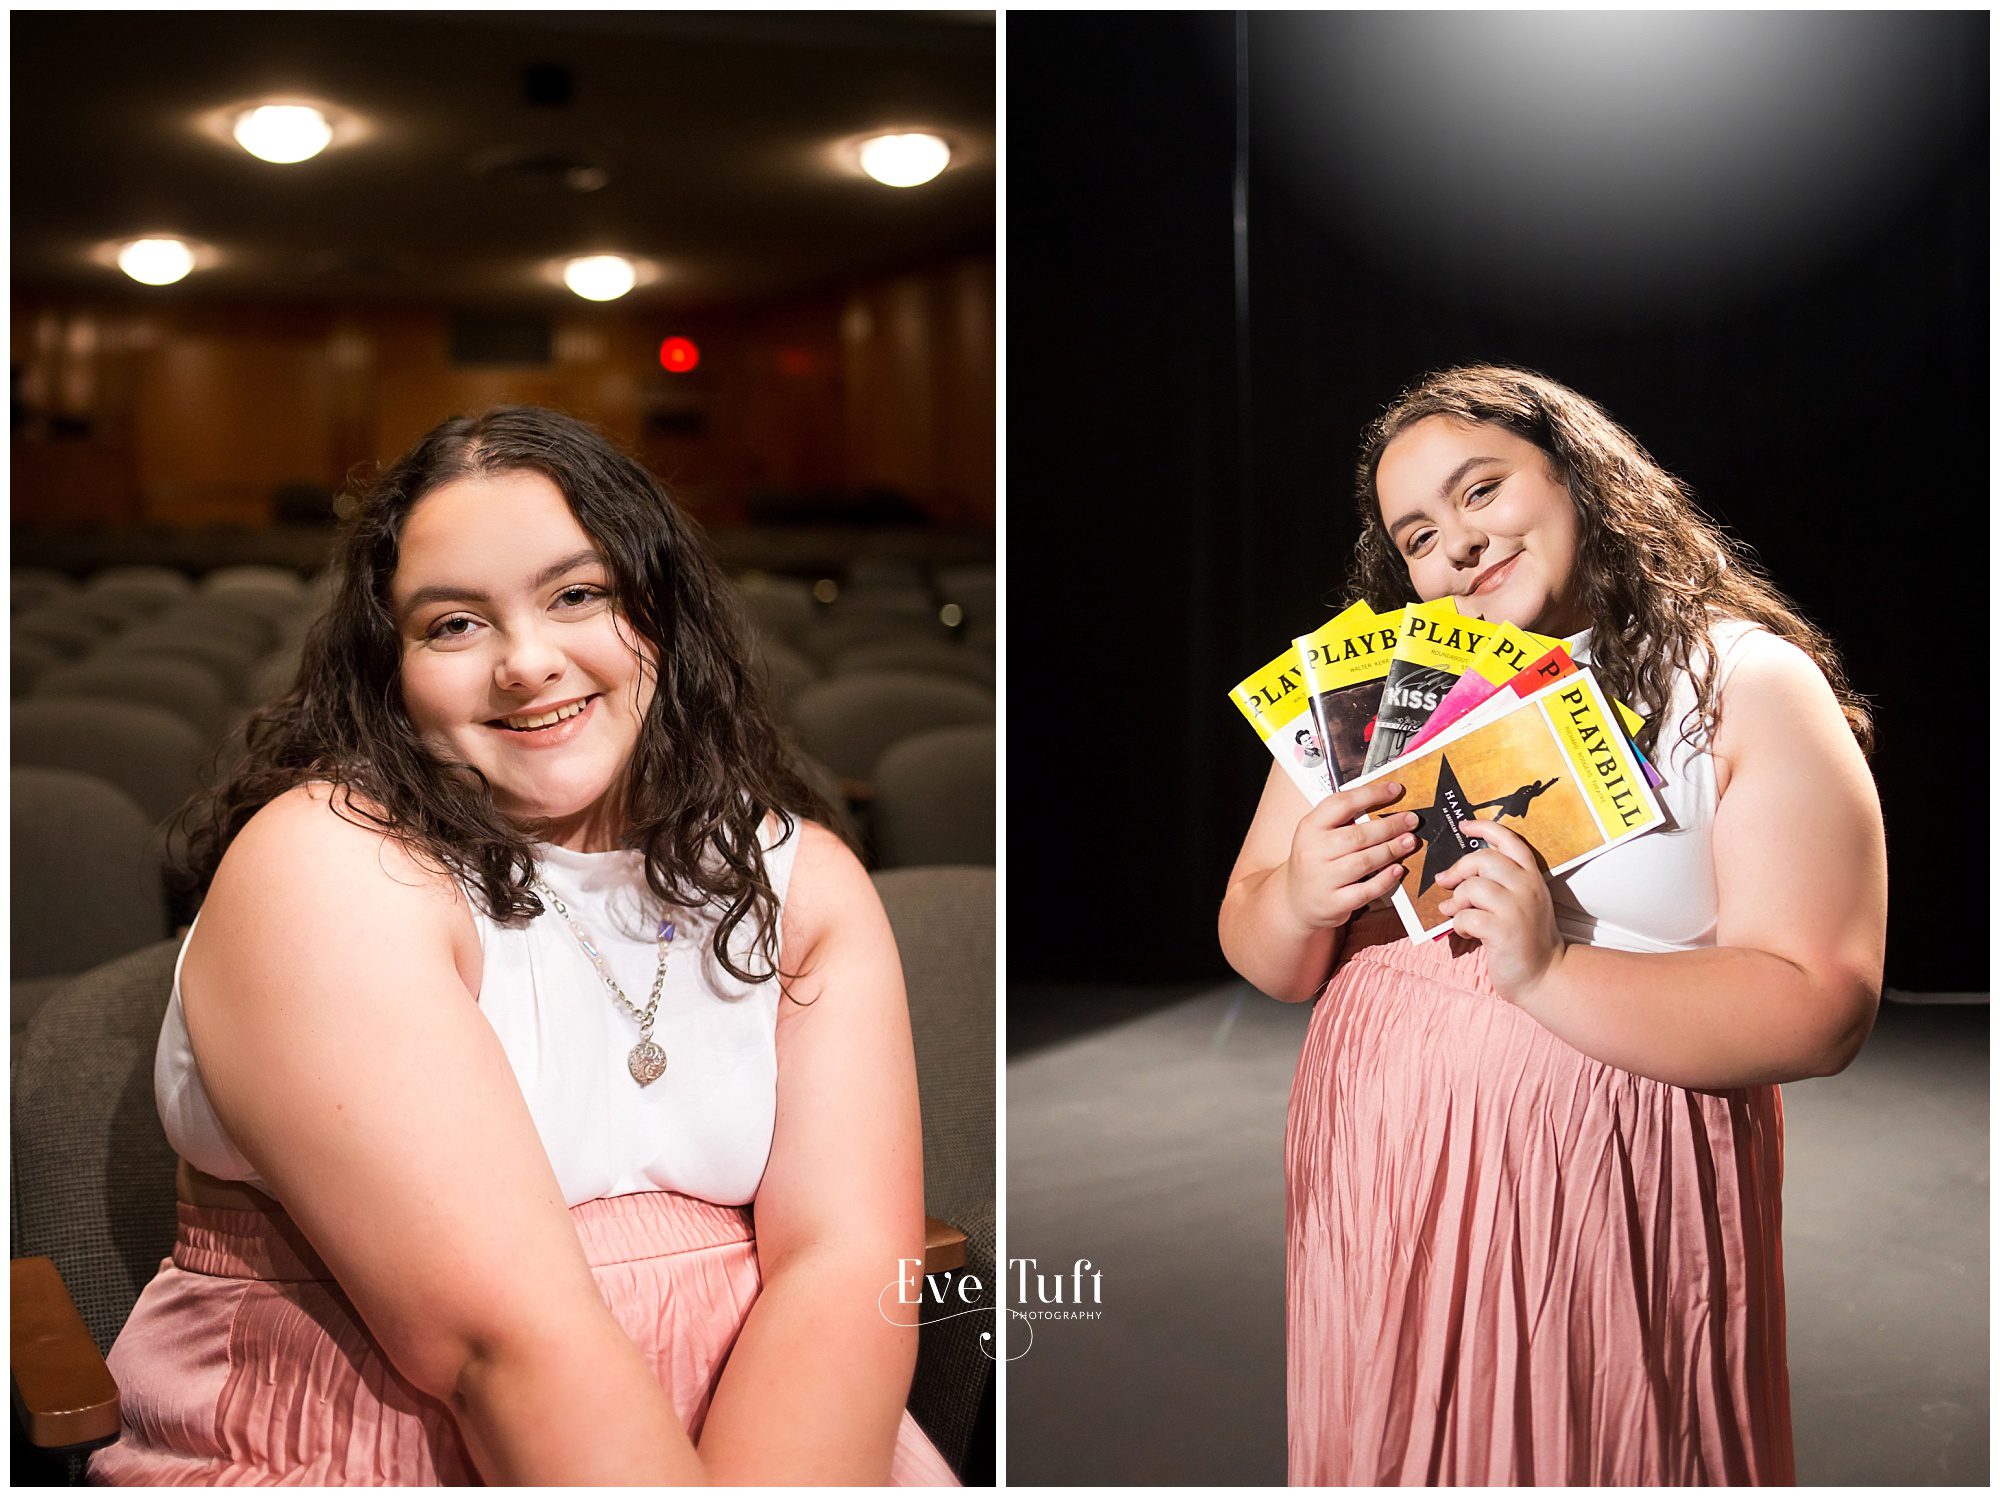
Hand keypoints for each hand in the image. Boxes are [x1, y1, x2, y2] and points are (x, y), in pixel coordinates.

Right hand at [1279, 780, 1419, 931]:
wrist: (1294, 900)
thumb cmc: (1314, 861)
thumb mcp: (1317, 835)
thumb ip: (1343, 821)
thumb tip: (1385, 807)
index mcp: (1310, 827)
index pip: (1342, 803)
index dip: (1371, 794)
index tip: (1395, 789)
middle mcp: (1314, 851)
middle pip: (1358, 835)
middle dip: (1390, 826)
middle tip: (1411, 820)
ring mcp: (1323, 879)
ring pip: (1365, 861)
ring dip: (1391, 850)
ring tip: (1409, 841)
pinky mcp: (1335, 902)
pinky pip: (1366, 890)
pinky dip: (1385, 879)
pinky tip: (1398, 870)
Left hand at [1433, 818, 1564, 1005]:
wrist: (1544, 975)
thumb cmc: (1526, 938)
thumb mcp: (1521, 902)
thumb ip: (1498, 883)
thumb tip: (1454, 875)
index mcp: (1533, 876)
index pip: (1509, 840)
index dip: (1484, 828)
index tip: (1463, 826)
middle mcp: (1527, 887)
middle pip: (1482, 859)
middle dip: (1458, 869)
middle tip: (1445, 882)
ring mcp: (1516, 908)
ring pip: (1471, 887)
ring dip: (1456, 901)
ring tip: (1456, 913)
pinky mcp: (1502, 931)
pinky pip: (1465, 916)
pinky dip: (1458, 924)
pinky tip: (1465, 932)